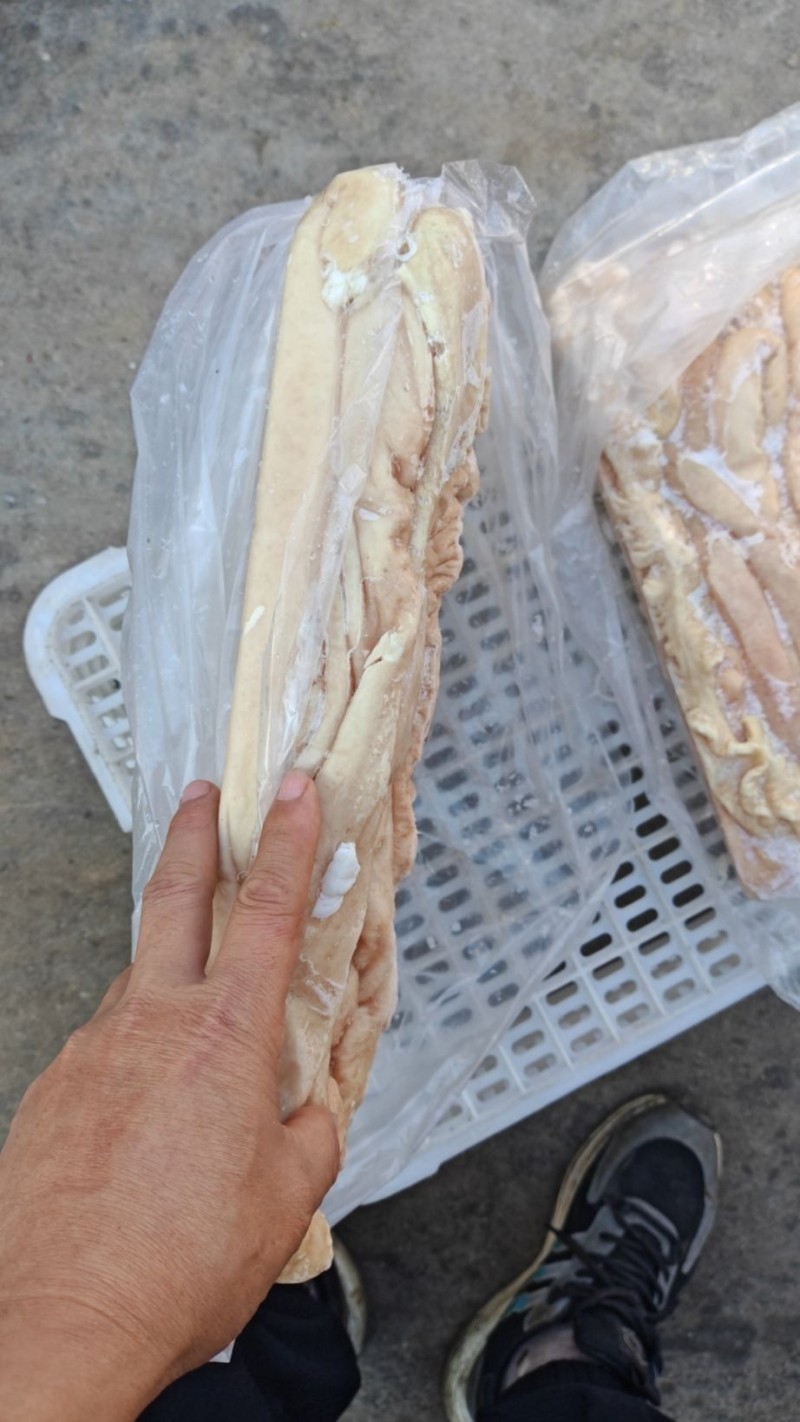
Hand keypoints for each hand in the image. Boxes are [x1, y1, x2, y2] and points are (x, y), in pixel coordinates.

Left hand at [0, 773, 337, 1421]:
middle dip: (193, 835)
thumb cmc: (177, 1266)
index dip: (288, 840)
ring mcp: (91, 1050)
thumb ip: (311, 1135)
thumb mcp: (287, 1200)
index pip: (267, 910)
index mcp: (225, 1037)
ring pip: (136, 979)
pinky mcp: (52, 1089)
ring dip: (166, 965)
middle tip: (202, 798)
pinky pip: (102, 1044)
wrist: (63, 1321)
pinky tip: (143, 1102)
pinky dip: (131, 1048)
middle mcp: (150, 1023)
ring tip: (194, 1005)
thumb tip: (310, 1113)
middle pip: (173, 898)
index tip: (295, 792)